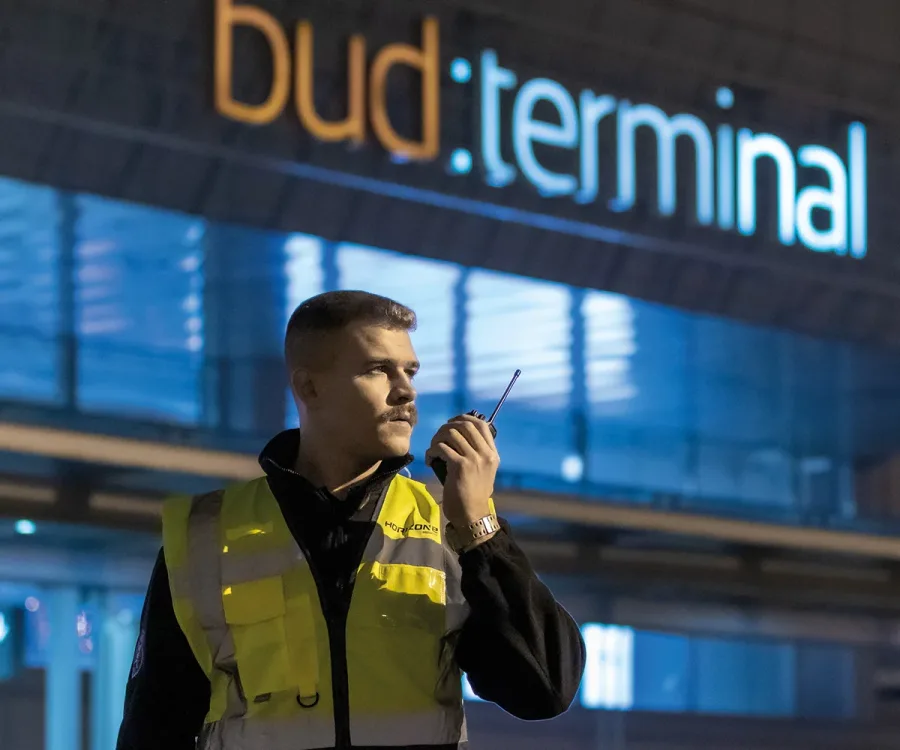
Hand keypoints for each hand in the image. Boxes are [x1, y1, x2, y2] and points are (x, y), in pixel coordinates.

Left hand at [425, 414, 498, 529]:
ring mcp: (474, 459)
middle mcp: (485, 454)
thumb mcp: (483, 472)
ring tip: (433, 450)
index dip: (464, 418)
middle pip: (465, 425)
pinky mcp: (460, 466)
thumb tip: (460, 436)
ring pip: (451, 434)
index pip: (481, 425)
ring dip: (437, 439)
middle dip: (447, 427)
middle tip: (438, 438)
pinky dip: (432, 451)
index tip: (451, 423)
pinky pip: (441, 448)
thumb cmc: (474, 495)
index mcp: (492, 454)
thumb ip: (477, 454)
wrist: (471, 515)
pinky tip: (430, 460)